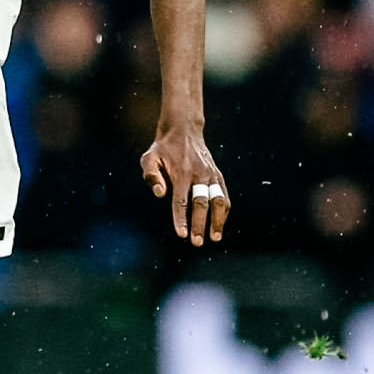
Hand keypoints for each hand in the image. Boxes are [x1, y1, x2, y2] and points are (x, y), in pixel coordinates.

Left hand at [140, 126, 229, 246]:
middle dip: (200, 224)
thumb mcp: (149, 157)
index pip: (181, 200)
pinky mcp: (218, 175)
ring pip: (219, 200)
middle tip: (197, 242)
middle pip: (201, 203)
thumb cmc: (162, 148)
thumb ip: (151, 175)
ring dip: (218, 220)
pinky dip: (224, 211)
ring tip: (215, 238)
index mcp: (181, 172)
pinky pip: (224, 195)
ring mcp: (211, 175)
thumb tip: (160, 194)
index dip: (181, 218)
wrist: (184, 130)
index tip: (182, 234)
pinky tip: (220, 225)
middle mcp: (199, 174)